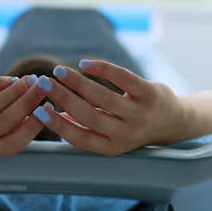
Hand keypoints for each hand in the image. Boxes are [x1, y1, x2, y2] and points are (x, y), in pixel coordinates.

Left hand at [0, 75, 50, 157]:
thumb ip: (18, 123)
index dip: (33, 126)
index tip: (49, 108)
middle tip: (43, 86)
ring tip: (30, 80)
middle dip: (28, 102)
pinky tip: (10, 79)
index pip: (14, 143)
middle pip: (5, 122)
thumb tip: (47, 111)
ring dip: (15, 91)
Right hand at [31, 60, 182, 155]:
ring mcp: (140, 114)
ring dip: (78, 83)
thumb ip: (83, 125)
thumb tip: (49, 114)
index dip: (58, 125)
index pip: (80, 138)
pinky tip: (86, 63)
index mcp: (112, 147)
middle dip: (63, 99)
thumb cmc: (132, 126)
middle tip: (44, 83)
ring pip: (103, 97)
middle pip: (89, 116)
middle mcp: (126, 134)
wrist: (173, 122)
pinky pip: (124, 79)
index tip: (38, 110)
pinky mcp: (150, 94)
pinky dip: (103, 70)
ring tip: (59, 71)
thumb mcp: (109, 134)